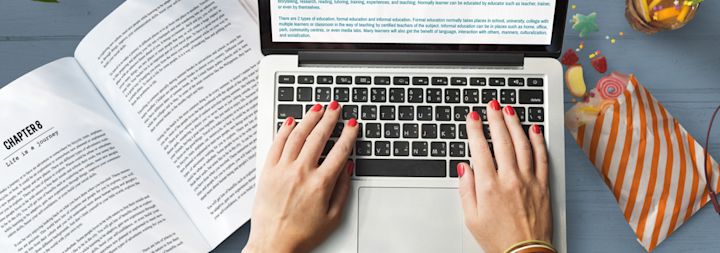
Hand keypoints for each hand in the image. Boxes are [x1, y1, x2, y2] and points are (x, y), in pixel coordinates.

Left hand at [244, 101, 358, 252]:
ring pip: (297, 135)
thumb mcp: (333, 216)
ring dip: (309, 118)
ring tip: (317, 108)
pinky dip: (285, 130)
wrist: (273, 244)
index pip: (339, 150)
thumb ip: (343, 189)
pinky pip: (277, 144)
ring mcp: (282, 170)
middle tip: (335, 107)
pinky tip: (292, 121)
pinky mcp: (268, 171)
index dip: (349, 134)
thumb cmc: (301, 234)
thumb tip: (347, 168)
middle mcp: (301, 173)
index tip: (353, 125)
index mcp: (320, 184)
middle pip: (319, 136)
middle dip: (330, 118)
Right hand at [458, 100, 551, 252]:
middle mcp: (509, 179)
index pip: (480, 149)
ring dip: (515, 124)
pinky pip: (541, 158)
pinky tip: (534, 130)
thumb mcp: (471, 218)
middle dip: (496, 119)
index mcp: (489, 186)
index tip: (472, 116)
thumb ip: (466, 190)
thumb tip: (464, 168)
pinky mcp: (542, 186)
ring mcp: (528, 181)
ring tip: (510, 110)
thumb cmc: (498, 239)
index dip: (475, 129)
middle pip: (502, 141)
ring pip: (523, 144)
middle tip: (493, 105)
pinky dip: (538, 141)